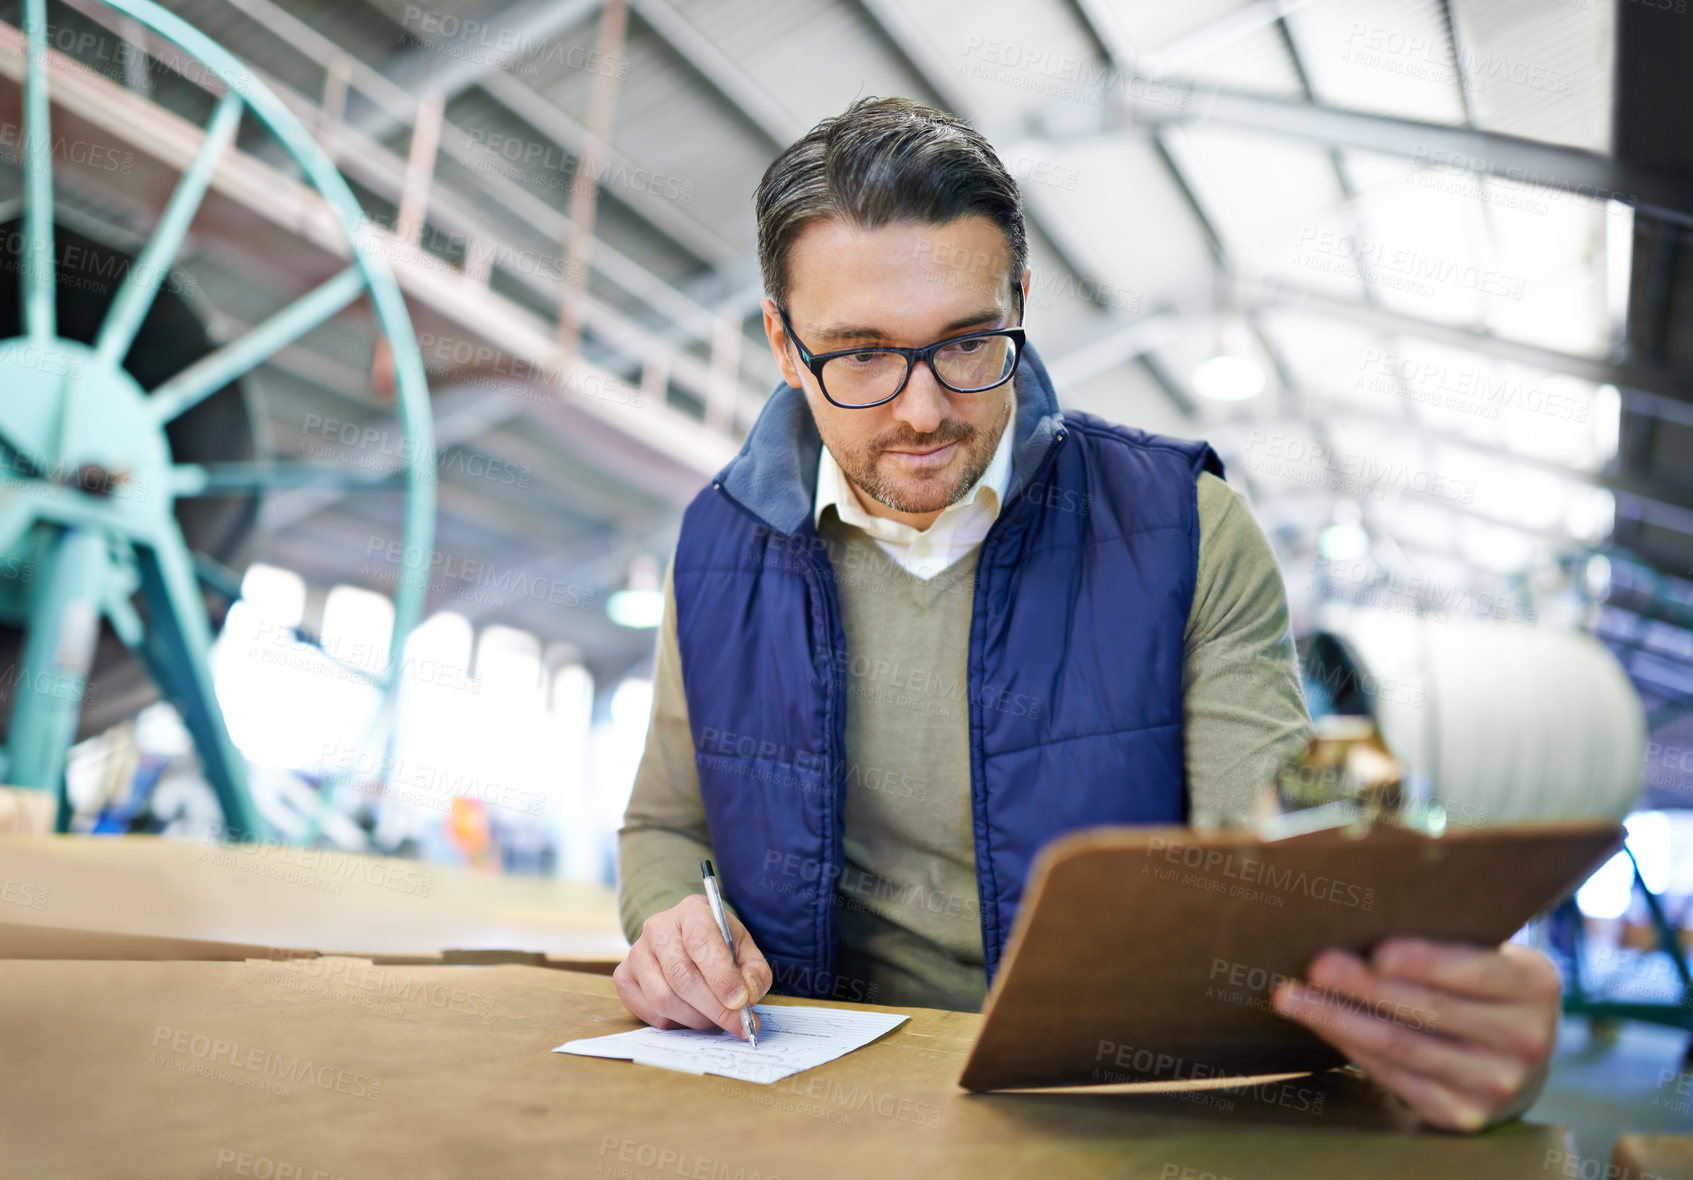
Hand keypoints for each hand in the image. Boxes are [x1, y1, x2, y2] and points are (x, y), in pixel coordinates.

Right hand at [613, 894, 771, 1039]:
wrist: (686, 940)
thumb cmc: (719, 946)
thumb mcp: (745, 949)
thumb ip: (754, 971)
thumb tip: (748, 996)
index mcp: (692, 911)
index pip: (702, 942)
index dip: (721, 976)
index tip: (741, 1001)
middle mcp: (658, 927)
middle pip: (682, 976)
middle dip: (714, 1007)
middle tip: (738, 1024)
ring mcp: (636, 952)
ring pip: (663, 998)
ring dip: (695, 1018)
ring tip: (714, 1017)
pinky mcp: (624, 976)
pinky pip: (648, 1011)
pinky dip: (674, 1022)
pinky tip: (689, 1014)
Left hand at [1271, 938, 1559, 1131]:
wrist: (1512, 1054)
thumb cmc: (1478, 981)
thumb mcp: (1483, 951)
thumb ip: (1443, 933)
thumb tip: (1358, 903)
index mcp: (1536, 985)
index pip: (1477, 971)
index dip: (1427, 962)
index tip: (1378, 951)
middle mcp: (1527, 1041)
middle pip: (1431, 1011)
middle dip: (1365, 987)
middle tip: (1315, 966)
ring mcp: (1496, 1084)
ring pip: (1404, 1048)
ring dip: (1340, 1020)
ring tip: (1292, 997)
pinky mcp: (1461, 1115)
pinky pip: (1395, 1078)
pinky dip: (1351, 1047)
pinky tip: (1319, 1025)